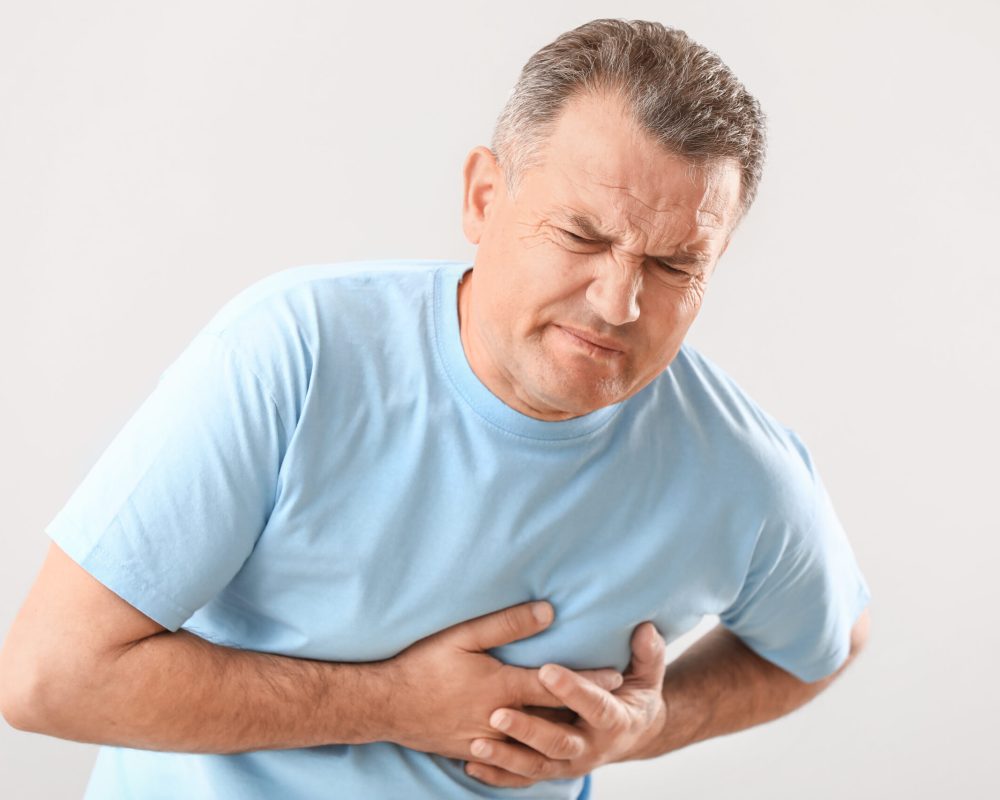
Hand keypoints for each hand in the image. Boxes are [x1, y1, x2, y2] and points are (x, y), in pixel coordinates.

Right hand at [382, 601, 623, 760]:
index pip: (556, 685)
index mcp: (502, 687)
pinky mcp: (472, 752)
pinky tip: (542, 750)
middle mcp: (501, 719)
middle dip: (583, 713)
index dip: (589, 680)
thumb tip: (548, 612)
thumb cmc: (422, 664)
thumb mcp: (463, 635)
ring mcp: (486, 741)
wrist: (383, 706)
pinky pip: (512, 759)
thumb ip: (507, 624)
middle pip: (553, 721)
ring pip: (535, 746)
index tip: (617, 676)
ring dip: (561, 737)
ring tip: (584, 727)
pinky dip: (532, 755)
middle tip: (612, 706)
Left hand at [463, 621, 667, 787]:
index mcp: (615, 720)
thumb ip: (648, 653)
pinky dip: (498, 775)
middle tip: (498, 713)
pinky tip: (471, 764)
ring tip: (476, 743)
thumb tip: (646, 628)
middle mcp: (591, 748)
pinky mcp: (553, 770)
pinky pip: (523, 779)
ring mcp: (570, 764)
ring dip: (506, 757)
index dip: (572, 690)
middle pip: (559, 742)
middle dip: (528, 730)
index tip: (546, 671)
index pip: (594, 705)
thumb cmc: (634, 693)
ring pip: (536, 766)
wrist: (634, 734)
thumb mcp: (648, 674)